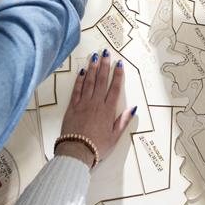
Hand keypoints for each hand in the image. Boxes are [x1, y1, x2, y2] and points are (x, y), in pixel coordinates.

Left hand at [56, 52, 136, 167]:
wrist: (77, 151)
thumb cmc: (97, 146)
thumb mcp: (114, 137)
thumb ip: (123, 121)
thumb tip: (133, 108)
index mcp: (108, 110)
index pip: (114, 89)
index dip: (117, 75)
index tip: (119, 64)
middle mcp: (96, 103)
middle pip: (101, 81)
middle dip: (104, 66)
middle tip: (105, 52)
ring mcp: (83, 103)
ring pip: (88, 82)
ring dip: (92, 68)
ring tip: (94, 57)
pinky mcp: (72, 107)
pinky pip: (76, 90)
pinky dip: (79, 80)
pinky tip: (81, 71)